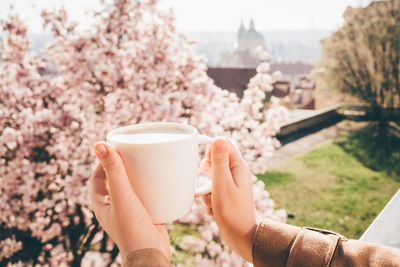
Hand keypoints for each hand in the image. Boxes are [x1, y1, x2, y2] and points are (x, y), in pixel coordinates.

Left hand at [90, 142, 169, 261]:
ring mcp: (131, 211)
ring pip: (133, 187)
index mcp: (102, 204)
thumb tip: (99, 144)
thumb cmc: (132, 229)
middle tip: (136, 152)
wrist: (151, 254)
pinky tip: (163, 179)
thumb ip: (113, 171)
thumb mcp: (122, 196)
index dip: (105, 161)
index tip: (117, 148)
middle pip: (116, 180)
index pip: (98, 177)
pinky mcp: (147, 214)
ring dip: (140, 175)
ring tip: (150, 162)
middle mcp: (114, 207)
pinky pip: (148, 195)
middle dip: (124, 165)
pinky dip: (153, 186)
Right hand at [201, 137, 256, 261]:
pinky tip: (214, 208)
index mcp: (238, 166)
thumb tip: (218, 138)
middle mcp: (236, 172)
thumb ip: (219, 162)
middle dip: (206, 171)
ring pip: (211, 175)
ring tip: (212, 199)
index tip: (205, 166)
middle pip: (216, 158)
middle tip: (209, 183)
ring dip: (206, 187)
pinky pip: (212, 189)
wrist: (241, 237)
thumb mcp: (222, 185)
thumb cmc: (232, 212)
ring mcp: (232, 184)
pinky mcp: (227, 194)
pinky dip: (209, 197)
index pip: (224, 143)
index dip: (211, 150)